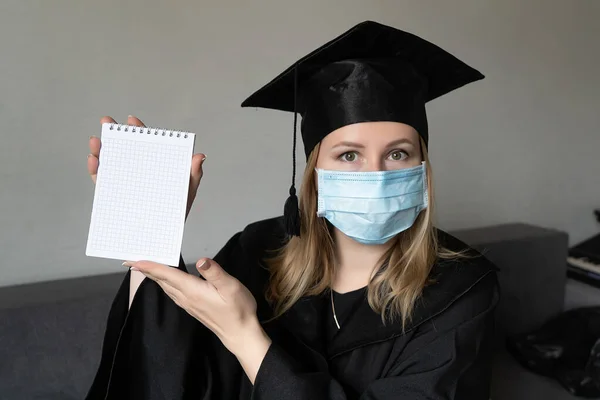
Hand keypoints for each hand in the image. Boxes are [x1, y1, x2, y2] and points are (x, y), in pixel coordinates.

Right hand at [87, 115, 205, 219]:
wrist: (160, 236)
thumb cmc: (177, 211)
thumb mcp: (188, 191)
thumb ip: (194, 174)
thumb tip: (199, 156)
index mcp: (154, 165)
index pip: (146, 144)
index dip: (139, 131)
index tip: (132, 121)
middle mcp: (138, 170)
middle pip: (124, 148)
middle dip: (114, 134)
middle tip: (107, 122)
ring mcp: (124, 182)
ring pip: (109, 162)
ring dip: (100, 150)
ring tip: (96, 142)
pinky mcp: (113, 195)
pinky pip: (101, 181)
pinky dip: (95, 170)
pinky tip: (94, 161)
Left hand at [123, 258, 271, 382]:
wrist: (239, 333)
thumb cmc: (237, 309)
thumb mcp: (230, 287)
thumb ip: (214, 273)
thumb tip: (201, 260)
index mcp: (192, 290)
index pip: (167, 275)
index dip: (150, 266)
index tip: (133, 261)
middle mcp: (186, 297)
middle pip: (162, 281)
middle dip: (147, 270)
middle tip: (132, 261)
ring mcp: (188, 304)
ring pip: (166, 287)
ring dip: (154, 277)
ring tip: (145, 268)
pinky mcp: (192, 307)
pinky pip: (172, 292)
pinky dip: (164, 283)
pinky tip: (165, 281)